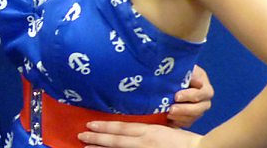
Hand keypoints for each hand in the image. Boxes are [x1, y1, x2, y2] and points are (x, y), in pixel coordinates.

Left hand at [79, 121, 201, 147]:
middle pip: (116, 140)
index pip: (122, 128)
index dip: (105, 126)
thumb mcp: (164, 129)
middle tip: (80, 136)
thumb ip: (148, 128)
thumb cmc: (186, 141)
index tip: (90, 124)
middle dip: (97, 138)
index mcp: (149, 131)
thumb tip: (133, 126)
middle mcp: (145, 143)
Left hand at [168, 64, 213, 127]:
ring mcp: (198, 110)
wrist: (172, 78)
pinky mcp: (190, 117)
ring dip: (181, 117)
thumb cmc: (179, 71)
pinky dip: (178, 122)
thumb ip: (188, 72)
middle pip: (200, 108)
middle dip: (185, 109)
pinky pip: (187, 123)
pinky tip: (169, 120)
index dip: (190, 96)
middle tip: (171, 109)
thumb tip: (195, 79)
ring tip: (168, 114)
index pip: (203, 93)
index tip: (176, 96)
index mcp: (205, 87)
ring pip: (194, 117)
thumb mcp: (184, 68)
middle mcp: (205, 100)